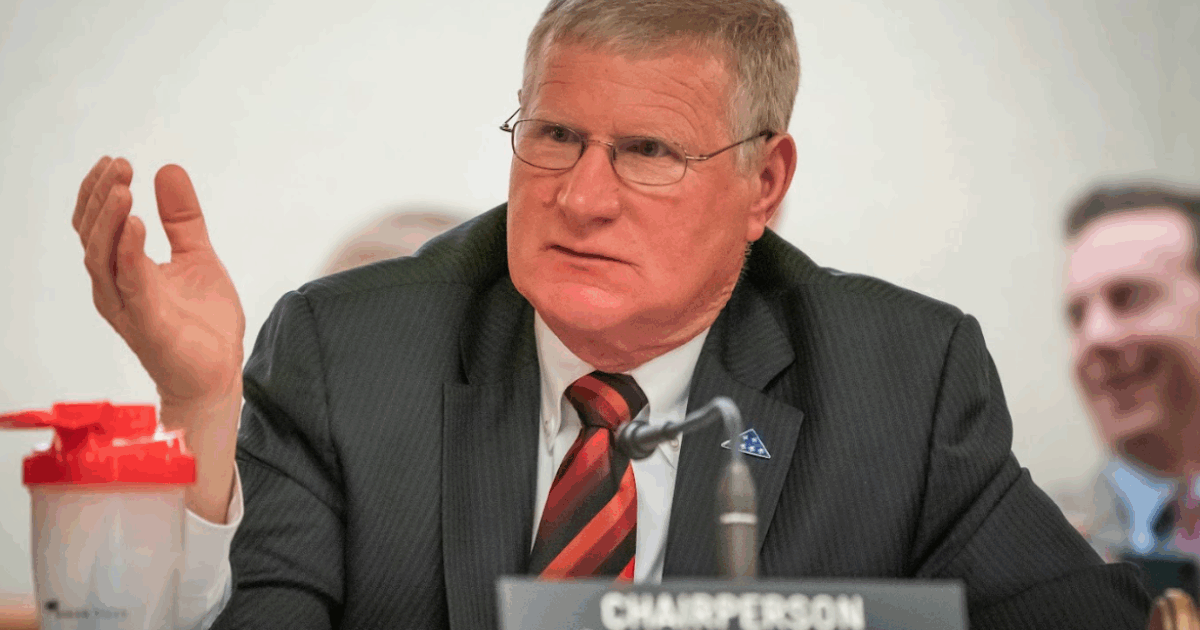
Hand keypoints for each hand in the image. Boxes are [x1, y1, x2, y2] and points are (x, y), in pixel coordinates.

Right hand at [73, 157, 244, 411]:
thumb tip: (168, 170)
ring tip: (121, 189)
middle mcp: (116, 287)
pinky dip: (129, 253)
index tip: (115, 161)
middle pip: (93, 235)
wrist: (217, 373)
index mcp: (124, 270)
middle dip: (101, 197)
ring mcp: (128, 306)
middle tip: (118, 165)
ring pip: (102, 257)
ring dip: (109, 220)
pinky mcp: (147, 323)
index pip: (99, 224)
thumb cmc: (201, 324)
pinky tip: (135, 226)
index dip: (100, 192)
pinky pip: (131, 284)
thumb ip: (182, 218)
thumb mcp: (197, 256)